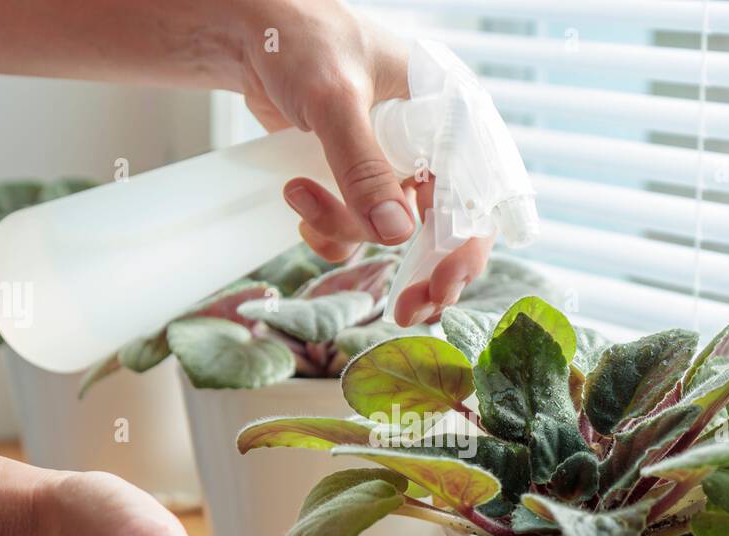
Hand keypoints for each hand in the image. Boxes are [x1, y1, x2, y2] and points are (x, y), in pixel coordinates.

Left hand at [234, 0, 492, 325]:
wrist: (250, 32)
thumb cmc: (302, 41)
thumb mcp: (334, 100)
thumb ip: (363, 166)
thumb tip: (396, 234)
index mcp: (450, 114)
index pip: (478, 195)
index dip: (466, 248)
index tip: (442, 289)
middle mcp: (430, 145)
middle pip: (444, 229)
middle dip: (420, 270)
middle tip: (406, 311)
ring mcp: (393, 166)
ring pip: (388, 234)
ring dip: (345, 231)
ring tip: (300, 194)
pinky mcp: (358, 179)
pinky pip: (355, 229)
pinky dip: (327, 229)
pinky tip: (298, 195)